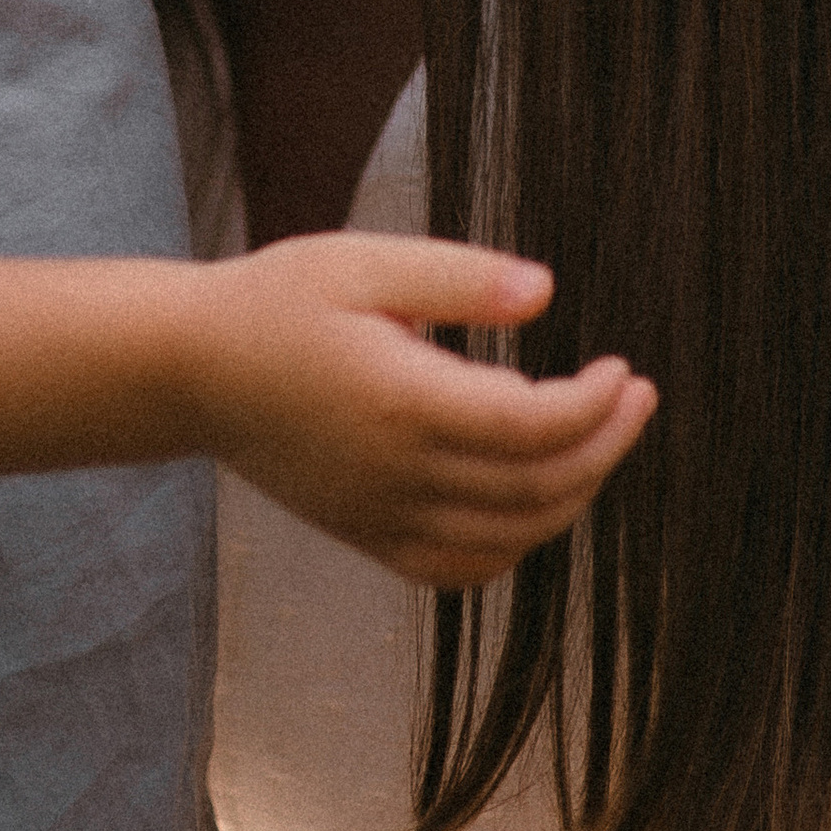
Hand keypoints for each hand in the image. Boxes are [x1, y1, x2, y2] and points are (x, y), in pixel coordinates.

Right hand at [187, 234, 654, 586]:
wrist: (193, 370)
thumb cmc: (281, 300)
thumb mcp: (365, 261)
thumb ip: (460, 277)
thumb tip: (547, 293)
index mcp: (401, 400)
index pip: (532, 429)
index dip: (595, 406)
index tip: (624, 368)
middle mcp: (396, 474)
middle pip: (535, 491)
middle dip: (604, 448)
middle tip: (636, 397)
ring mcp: (380, 517)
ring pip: (508, 540)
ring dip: (570, 497)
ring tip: (598, 438)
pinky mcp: (366, 536)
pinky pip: (460, 568)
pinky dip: (514, 545)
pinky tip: (532, 497)